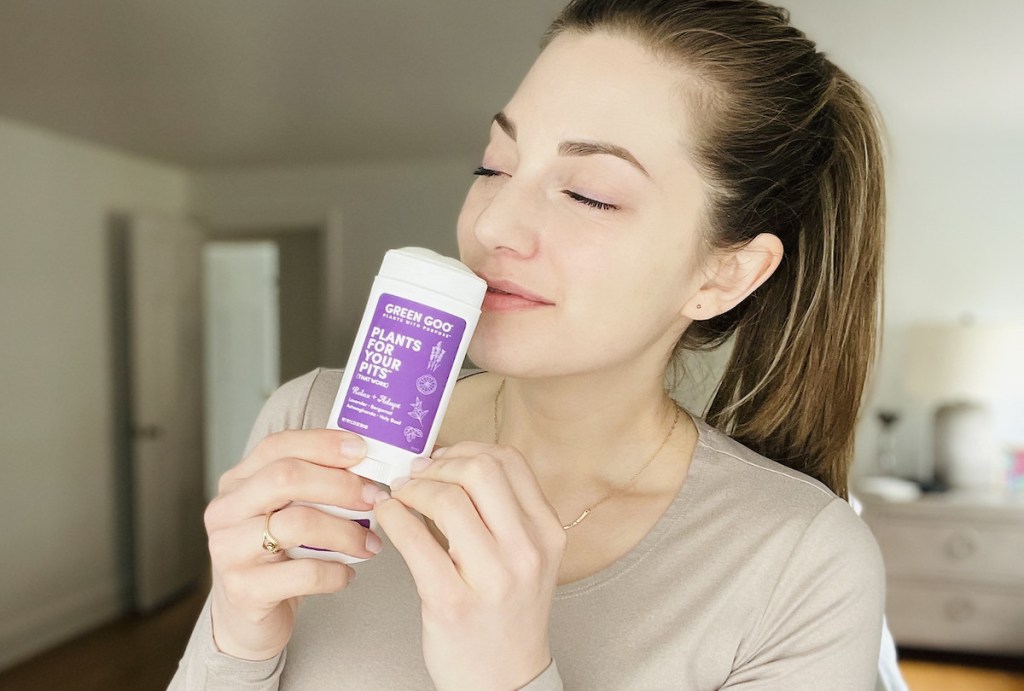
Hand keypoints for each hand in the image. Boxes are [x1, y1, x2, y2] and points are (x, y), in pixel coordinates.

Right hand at [203, 429, 381, 659]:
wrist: (245, 619)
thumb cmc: (276, 558)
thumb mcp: (286, 513)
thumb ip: (312, 486)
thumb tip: (364, 464)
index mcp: (237, 483)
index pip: (278, 446)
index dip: (323, 443)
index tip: (362, 450)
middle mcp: (224, 511)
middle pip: (286, 477)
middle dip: (340, 485)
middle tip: (374, 498)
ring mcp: (228, 550)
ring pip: (297, 524)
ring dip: (346, 531)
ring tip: (370, 543)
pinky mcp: (243, 590)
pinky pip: (304, 573)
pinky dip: (336, 572)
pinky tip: (346, 575)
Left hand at [374, 442, 565, 689]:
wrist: (505, 681)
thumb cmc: (507, 612)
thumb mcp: (525, 555)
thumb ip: (501, 509)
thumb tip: (446, 460)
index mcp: (546, 531)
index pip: (509, 461)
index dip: (467, 449)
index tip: (443, 458)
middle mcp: (526, 550)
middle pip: (480, 470)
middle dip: (438, 465)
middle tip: (416, 475)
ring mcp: (492, 578)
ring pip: (448, 499)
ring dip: (413, 489)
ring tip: (401, 497)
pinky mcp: (452, 602)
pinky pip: (415, 540)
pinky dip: (394, 518)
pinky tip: (388, 517)